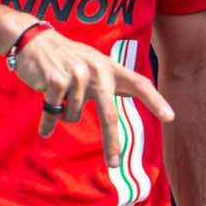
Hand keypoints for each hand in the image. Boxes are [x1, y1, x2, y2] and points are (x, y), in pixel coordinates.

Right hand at [15, 29, 173, 166]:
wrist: (35, 41)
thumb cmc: (67, 56)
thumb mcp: (94, 62)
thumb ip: (110, 79)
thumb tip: (130, 95)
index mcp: (110, 67)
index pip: (139, 83)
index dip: (155, 101)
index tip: (170, 117)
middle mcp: (98, 71)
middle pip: (109, 114)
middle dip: (112, 142)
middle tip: (115, 164)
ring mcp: (77, 75)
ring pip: (73, 116)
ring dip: (64, 113)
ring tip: (59, 95)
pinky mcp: (56, 82)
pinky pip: (54, 115)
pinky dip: (48, 122)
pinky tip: (44, 125)